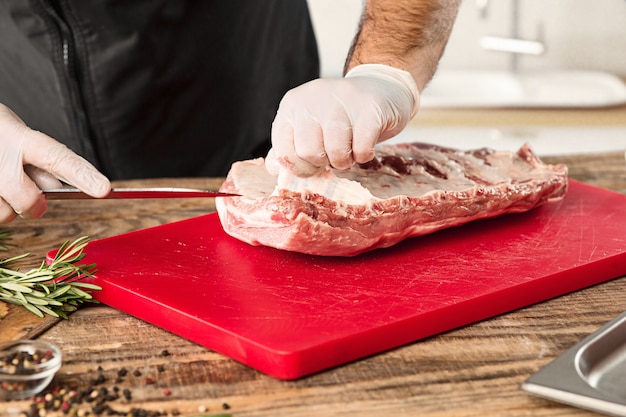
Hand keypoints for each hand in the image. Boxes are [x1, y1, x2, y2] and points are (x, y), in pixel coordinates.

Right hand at [0, 103, 110, 222]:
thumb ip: (39, 161)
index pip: (57, 157)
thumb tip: (56, 186)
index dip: (83, 175)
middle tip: (28, 193)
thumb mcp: (18, 136)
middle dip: (33, 205)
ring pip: (4, 216)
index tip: (105, 189)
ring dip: (4, 206)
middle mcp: (0, 157)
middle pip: (29, 202)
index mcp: (20, 138)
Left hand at [266, 64, 418, 175]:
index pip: (283, 150)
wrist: (382, 88)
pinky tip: (365, 145)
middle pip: (309, 152)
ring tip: (350, 150)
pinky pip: (361, 148)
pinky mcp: (369, 108)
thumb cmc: (341, 117)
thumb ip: (289, 148)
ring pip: (335, 151)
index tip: (314, 163)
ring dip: (346, 161)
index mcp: (292, 105)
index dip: (300, 167)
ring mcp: (341, 99)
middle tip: (335, 155)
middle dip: (324, 163)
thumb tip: (274, 169)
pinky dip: (364, 155)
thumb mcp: (309, 127)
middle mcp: (312, 98)